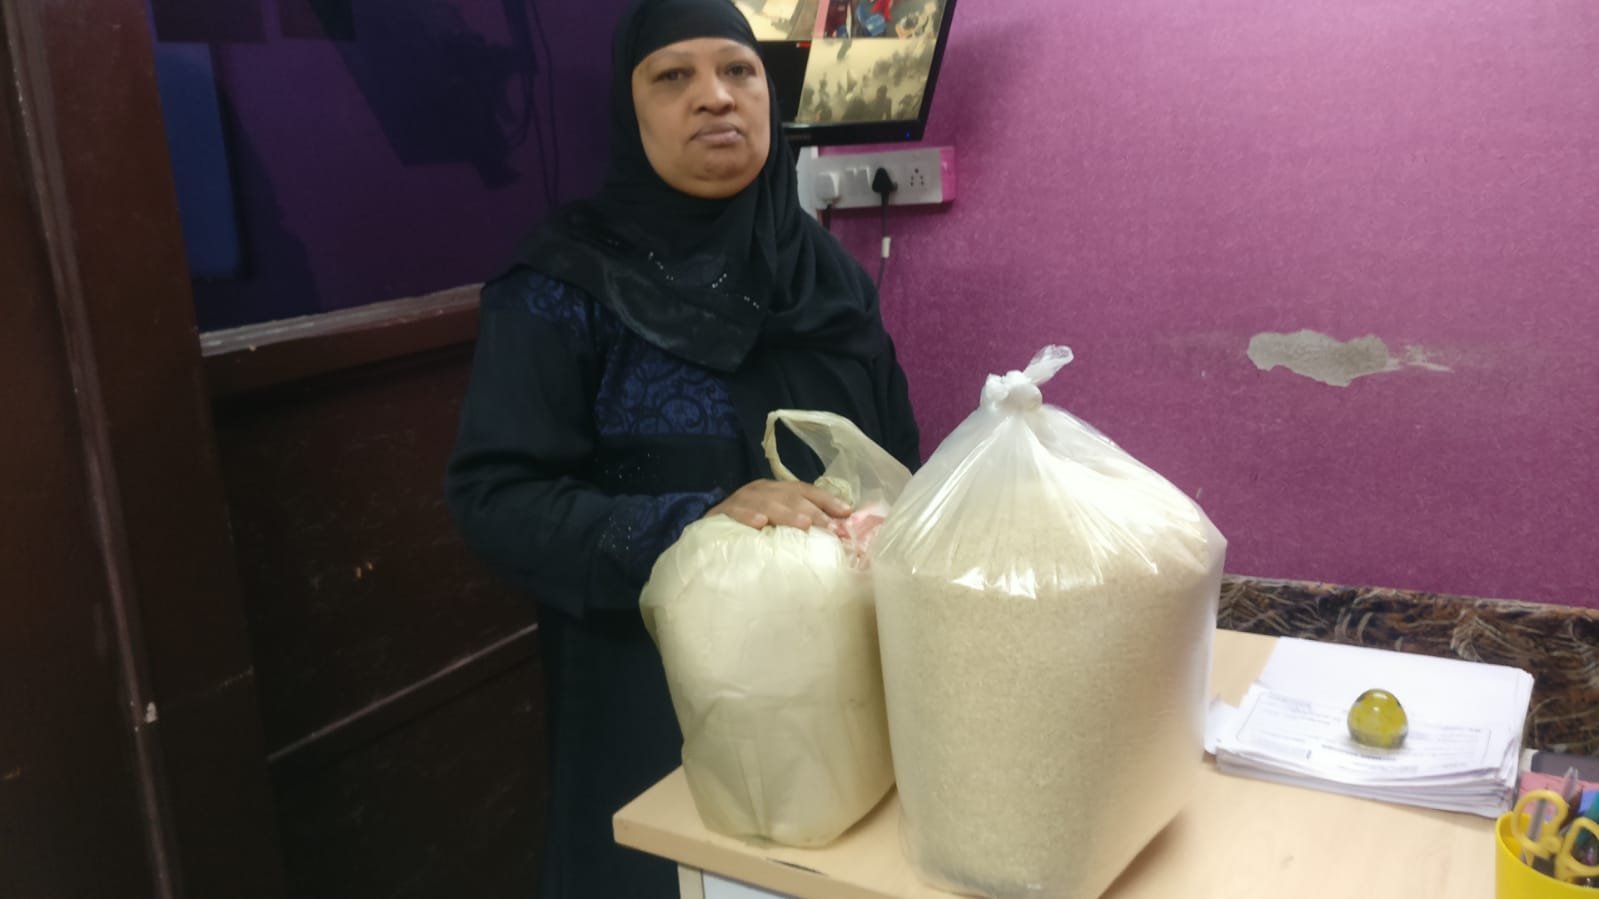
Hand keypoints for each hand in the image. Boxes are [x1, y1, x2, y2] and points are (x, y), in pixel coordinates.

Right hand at [705, 480, 850, 530]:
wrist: (708, 534)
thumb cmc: (750, 532)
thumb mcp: (777, 525)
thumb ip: (802, 524)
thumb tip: (837, 529)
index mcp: (777, 490)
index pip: (805, 490)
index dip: (826, 500)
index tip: (846, 513)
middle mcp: (761, 490)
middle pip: (789, 495)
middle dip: (811, 510)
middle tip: (828, 526)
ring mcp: (741, 499)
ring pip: (766, 501)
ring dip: (786, 513)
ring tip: (803, 525)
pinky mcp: (721, 513)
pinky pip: (736, 512)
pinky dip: (748, 516)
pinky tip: (760, 524)